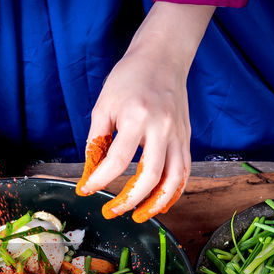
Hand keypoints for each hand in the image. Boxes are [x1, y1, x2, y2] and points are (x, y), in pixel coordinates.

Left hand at [79, 3, 213, 219]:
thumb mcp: (103, 104)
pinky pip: (184, 172)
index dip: (100, 180)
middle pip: (150, 176)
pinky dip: (173, 192)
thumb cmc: (129, 78)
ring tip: (140, 216)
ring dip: (157, 204)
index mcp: (137, 118)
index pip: (117, 160)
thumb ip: (96, 140)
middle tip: (111, 212)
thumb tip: (90, 173)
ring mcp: (178, 135)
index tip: (86, 190)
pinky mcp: (186, 138)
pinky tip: (160, 202)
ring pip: (174, 180)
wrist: (163, 58)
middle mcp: (162, 128)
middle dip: (129, 200)